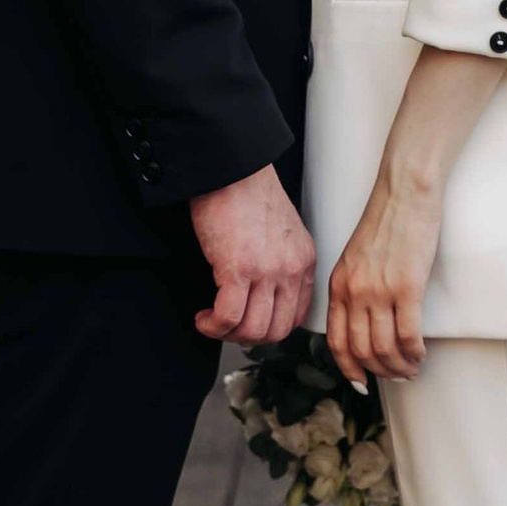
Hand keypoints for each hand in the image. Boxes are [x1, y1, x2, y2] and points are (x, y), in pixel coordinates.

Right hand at [189, 163, 315, 346]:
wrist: (231, 168)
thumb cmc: (247, 194)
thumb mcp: (280, 232)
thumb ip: (279, 263)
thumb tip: (261, 296)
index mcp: (303, 260)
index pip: (296, 316)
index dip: (269, 328)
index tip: (249, 324)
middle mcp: (290, 269)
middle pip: (276, 331)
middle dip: (247, 337)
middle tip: (227, 327)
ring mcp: (266, 271)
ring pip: (253, 330)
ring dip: (227, 334)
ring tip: (211, 322)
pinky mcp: (238, 269)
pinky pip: (228, 317)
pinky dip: (212, 325)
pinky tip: (203, 317)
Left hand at [326, 167, 441, 386]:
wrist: (404, 193)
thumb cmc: (386, 221)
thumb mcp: (355, 258)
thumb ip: (354, 288)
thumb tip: (365, 321)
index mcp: (339, 285)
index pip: (336, 341)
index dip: (349, 368)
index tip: (361, 381)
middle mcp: (354, 292)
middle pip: (361, 351)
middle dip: (380, 372)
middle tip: (397, 377)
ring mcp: (379, 291)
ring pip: (385, 348)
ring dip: (400, 367)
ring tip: (412, 369)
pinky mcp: (407, 287)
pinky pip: (408, 335)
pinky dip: (415, 353)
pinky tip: (421, 354)